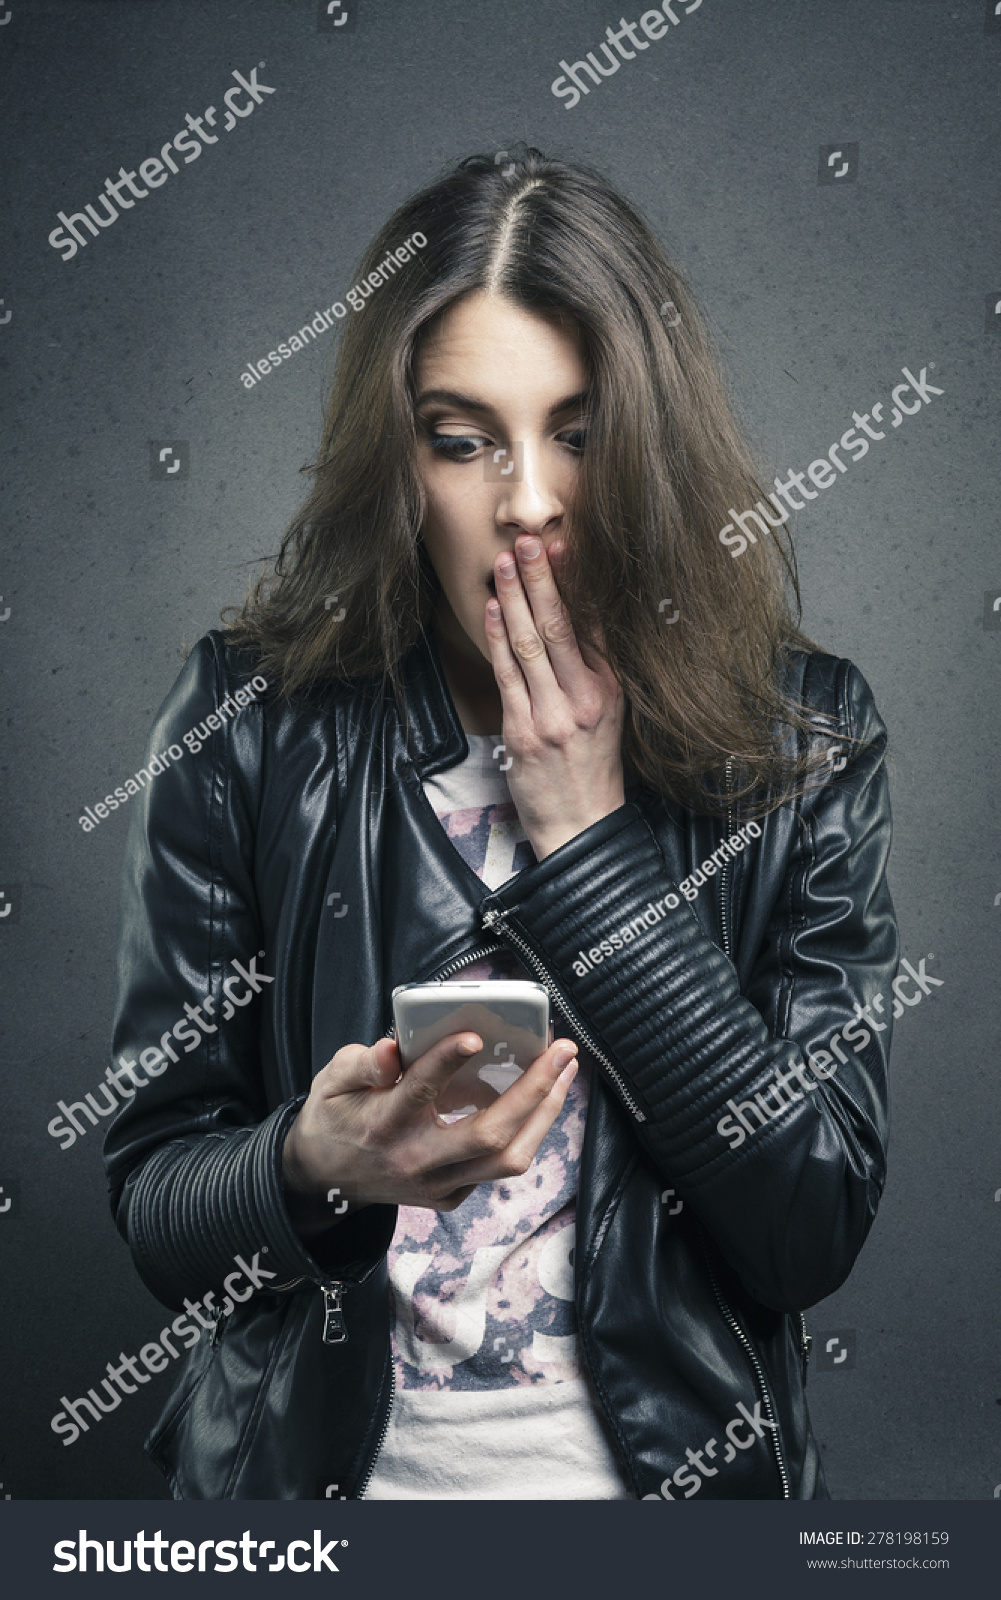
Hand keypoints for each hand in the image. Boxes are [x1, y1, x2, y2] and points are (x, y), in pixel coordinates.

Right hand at [282, 1030, 577, 1235]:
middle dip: (533, 1091)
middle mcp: (415, 1161)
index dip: (445, 1063)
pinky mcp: (450, 1197)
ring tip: (565, 1073)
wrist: (323, 1179)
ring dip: (544, 1114)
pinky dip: (528, 1132)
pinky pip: (499, 1168)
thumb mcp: (331, 1082)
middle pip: (488, 1136)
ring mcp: (437, 1185)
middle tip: (561, 1050)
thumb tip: (393, 1049)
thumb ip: (361, 1064)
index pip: (419, 1093)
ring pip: (506, 1160)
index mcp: (382, 1125)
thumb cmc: (335, 1117)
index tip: (474, 1036)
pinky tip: (541, 1099)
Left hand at [486, 534, 624, 859]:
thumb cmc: (592, 768)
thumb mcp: (610, 715)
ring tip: (505, 563)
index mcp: (612, 688)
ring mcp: (554, 714)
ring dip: (515, 599)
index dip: (575, 583)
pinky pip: (508, 675)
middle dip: (541, 579)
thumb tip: (575, 619)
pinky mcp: (524, 731)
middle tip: (528, 541)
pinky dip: (497, 638)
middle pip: (562, 625)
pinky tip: (491, 610)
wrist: (582, 824)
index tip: (560, 548)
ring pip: (531, 644)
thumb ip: (594, 670)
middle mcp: (587, 697)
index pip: (593, 624)